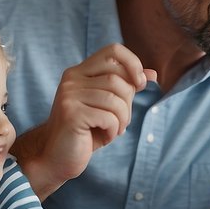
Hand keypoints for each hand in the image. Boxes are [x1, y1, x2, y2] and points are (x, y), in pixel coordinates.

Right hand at [35, 44, 153, 186]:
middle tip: (120, 120)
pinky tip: (104, 137)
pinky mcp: (71, 114)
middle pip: (119, 79)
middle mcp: (72, 79)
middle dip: (129, 103)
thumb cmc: (86, 131)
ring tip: (114, 130)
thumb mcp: (109, 107)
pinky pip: (109, 117)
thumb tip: (152, 74)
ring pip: (116, 99)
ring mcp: (69, 95)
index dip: (133, 64)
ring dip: (123, 119)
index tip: (140, 84)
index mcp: (80, 72)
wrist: (56, 157)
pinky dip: (113, 130)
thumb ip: (126, 87)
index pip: (113, 51)